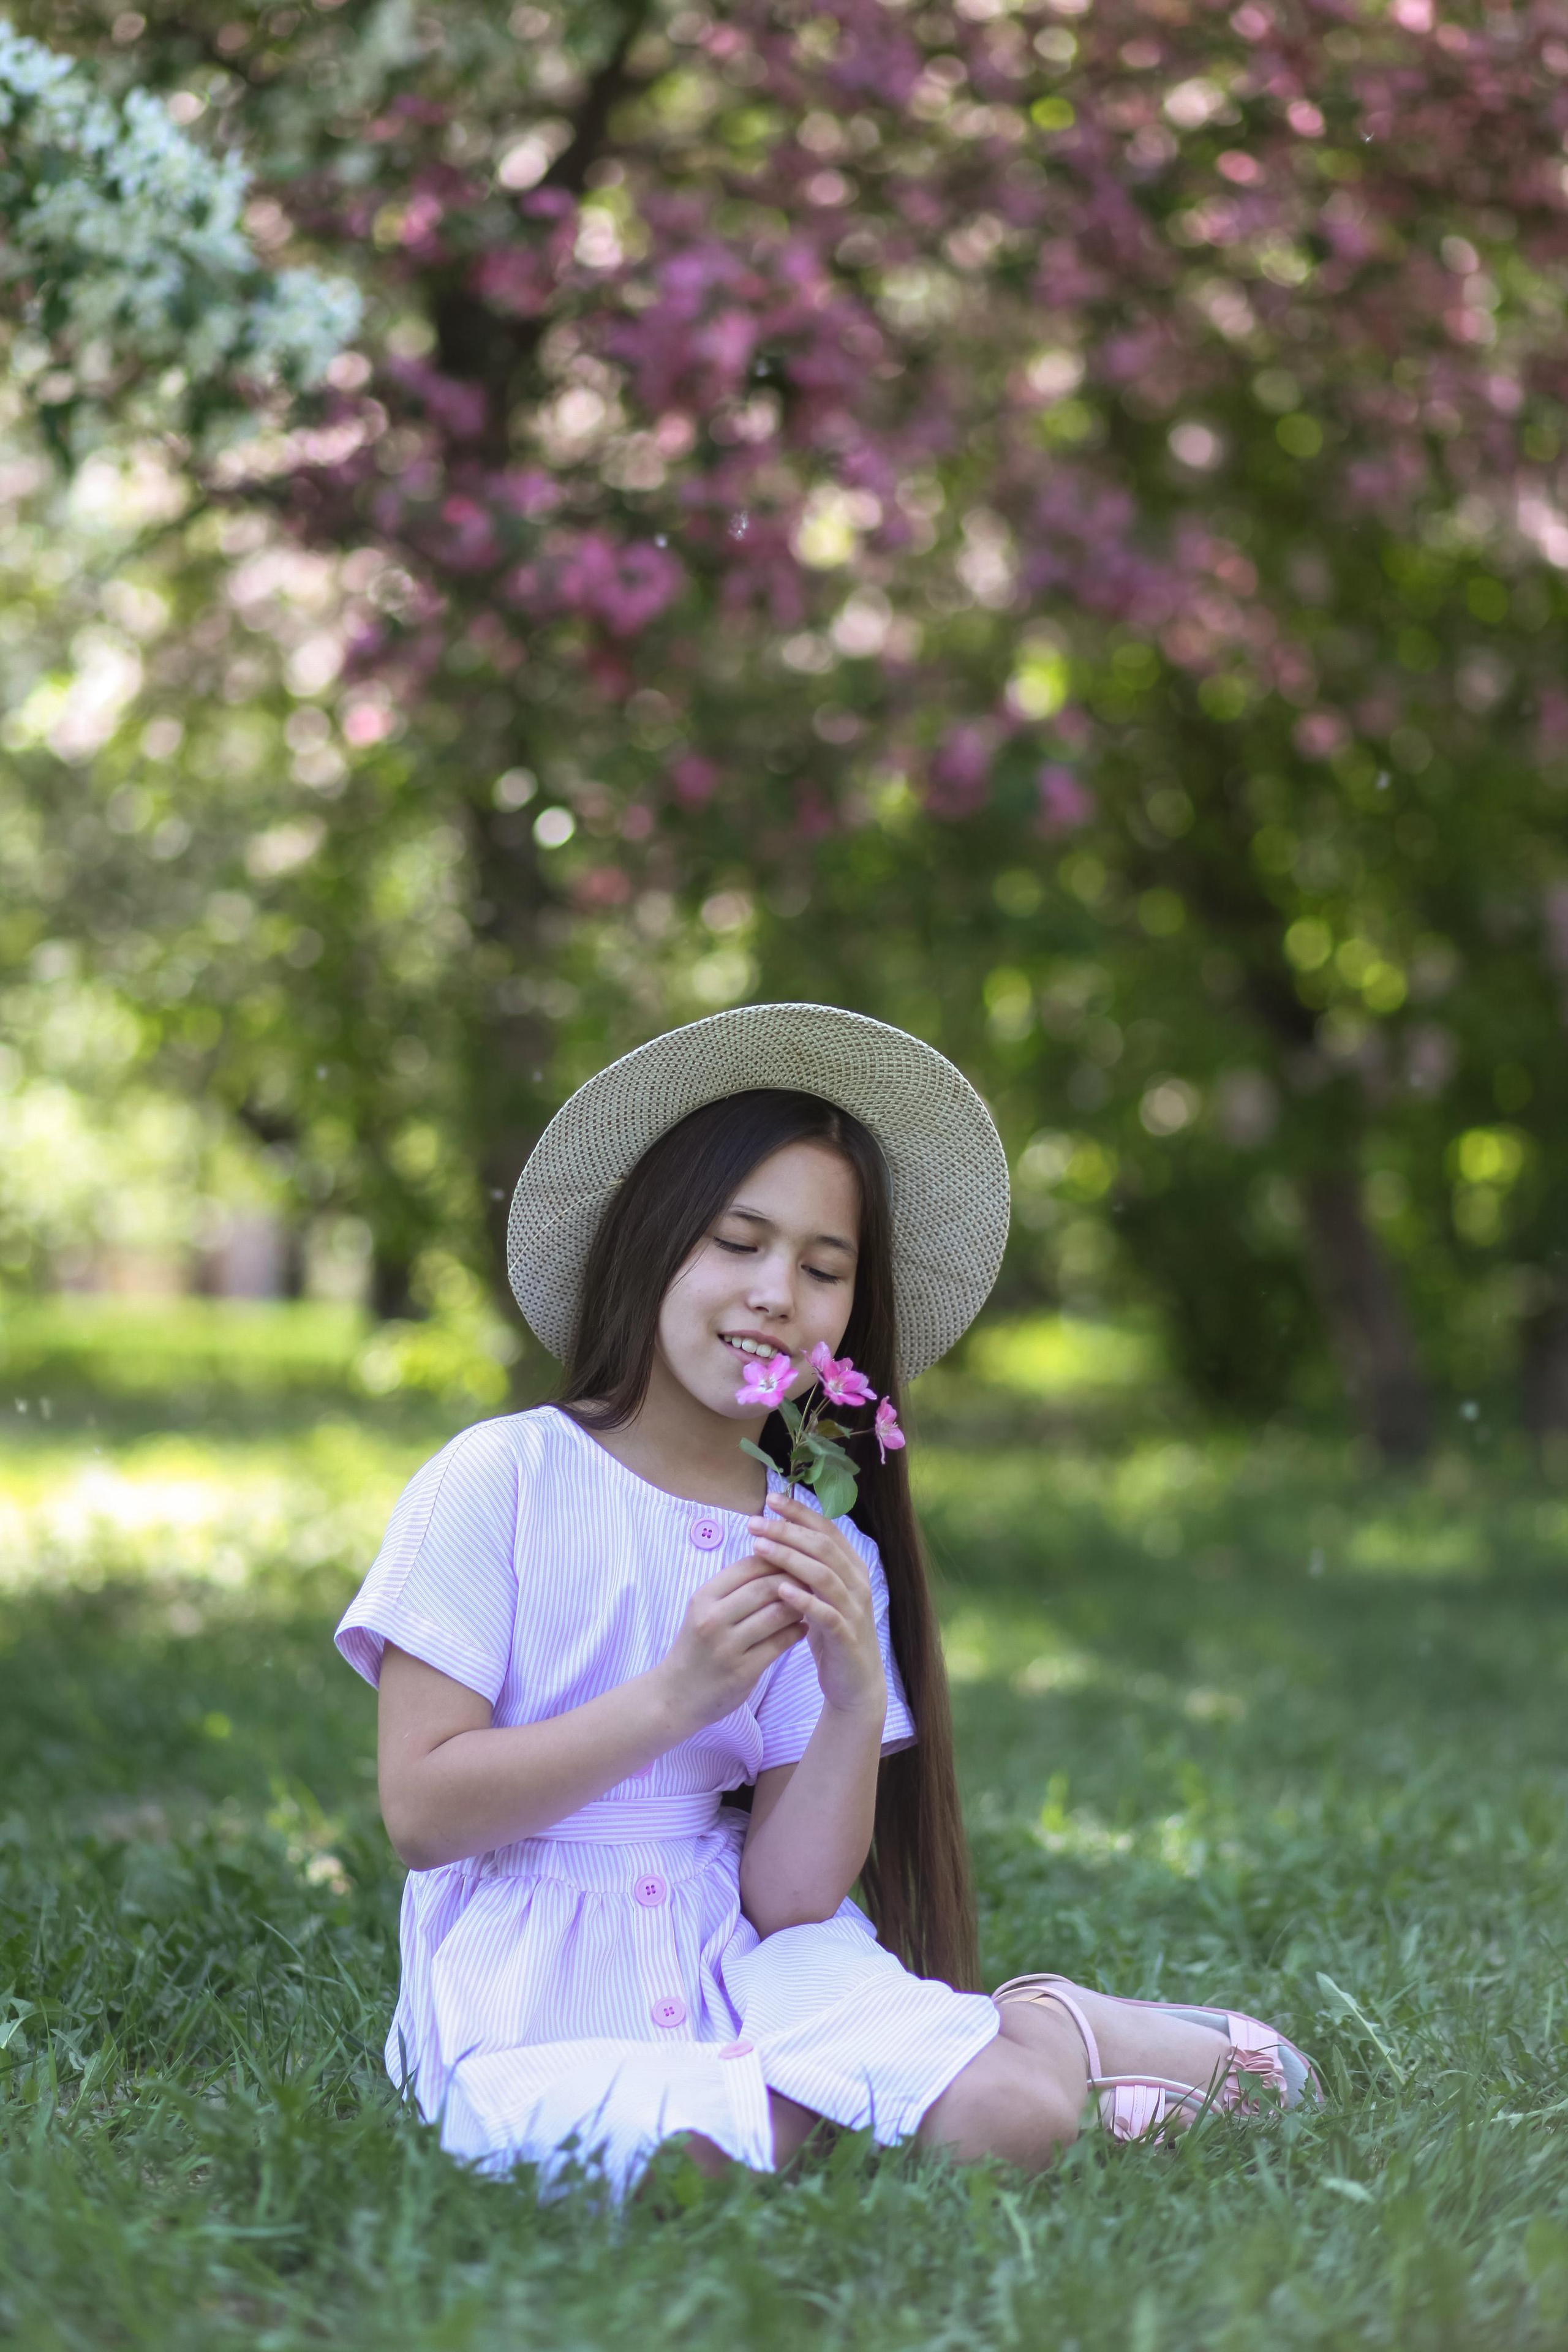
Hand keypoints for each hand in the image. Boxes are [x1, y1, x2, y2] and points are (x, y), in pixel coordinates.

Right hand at [656, 1556, 805, 1732]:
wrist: (677, 1694)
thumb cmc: (697, 1646)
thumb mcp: (704, 1610)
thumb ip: (734, 1588)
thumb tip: (776, 1562)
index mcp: (704, 1598)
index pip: (748, 1566)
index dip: (776, 1559)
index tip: (795, 1560)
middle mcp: (713, 1619)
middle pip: (765, 1588)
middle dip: (794, 1581)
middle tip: (812, 1581)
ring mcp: (727, 1647)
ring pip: (776, 1615)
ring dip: (800, 1607)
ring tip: (811, 1604)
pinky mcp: (742, 1672)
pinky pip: (779, 1644)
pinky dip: (797, 1632)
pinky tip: (803, 1629)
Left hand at [745, 1494, 885, 1720]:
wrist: (855, 1683)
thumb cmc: (832, 1634)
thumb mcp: (822, 1595)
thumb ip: (809, 1568)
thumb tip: (780, 1535)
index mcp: (852, 1568)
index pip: (826, 1529)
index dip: (799, 1512)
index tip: (770, 1498)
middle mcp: (857, 1583)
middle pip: (823, 1546)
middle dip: (787, 1530)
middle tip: (754, 1522)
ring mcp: (854, 1610)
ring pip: (824, 1574)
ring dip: (790, 1558)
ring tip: (759, 1547)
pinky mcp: (847, 1637)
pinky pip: (827, 1614)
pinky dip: (805, 1600)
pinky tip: (781, 1590)